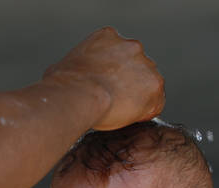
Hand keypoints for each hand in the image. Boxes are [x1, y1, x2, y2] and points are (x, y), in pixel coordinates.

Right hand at [43, 27, 164, 130]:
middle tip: (115, 102)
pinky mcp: (154, 84)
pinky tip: (131, 119)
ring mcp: (145, 64)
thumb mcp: (61, 68)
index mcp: (108, 37)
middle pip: (137, 67)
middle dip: (129, 84)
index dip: (114, 74)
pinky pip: (156, 102)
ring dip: (139, 98)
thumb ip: (75, 70)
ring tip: (121, 113)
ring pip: (148, 84)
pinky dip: (147, 112)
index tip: (107, 88)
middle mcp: (130, 45)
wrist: (78, 95)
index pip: (119, 55)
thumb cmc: (64, 86)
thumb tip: (65, 82)